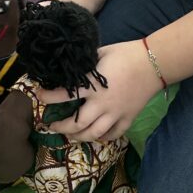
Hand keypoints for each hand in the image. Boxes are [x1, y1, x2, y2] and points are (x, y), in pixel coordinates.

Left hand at [36, 40, 161, 141]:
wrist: (153, 63)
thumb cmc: (125, 54)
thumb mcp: (100, 54)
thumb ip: (85, 65)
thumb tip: (72, 68)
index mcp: (92, 86)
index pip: (63, 95)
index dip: (47, 97)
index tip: (39, 96)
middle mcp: (101, 104)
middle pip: (76, 124)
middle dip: (60, 127)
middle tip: (51, 124)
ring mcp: (115, 114)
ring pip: (93, 134)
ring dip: (78, 137)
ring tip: (70, 134)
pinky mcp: (128, 118)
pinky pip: (113, 135)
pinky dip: (102, 138)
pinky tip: (95, 135)